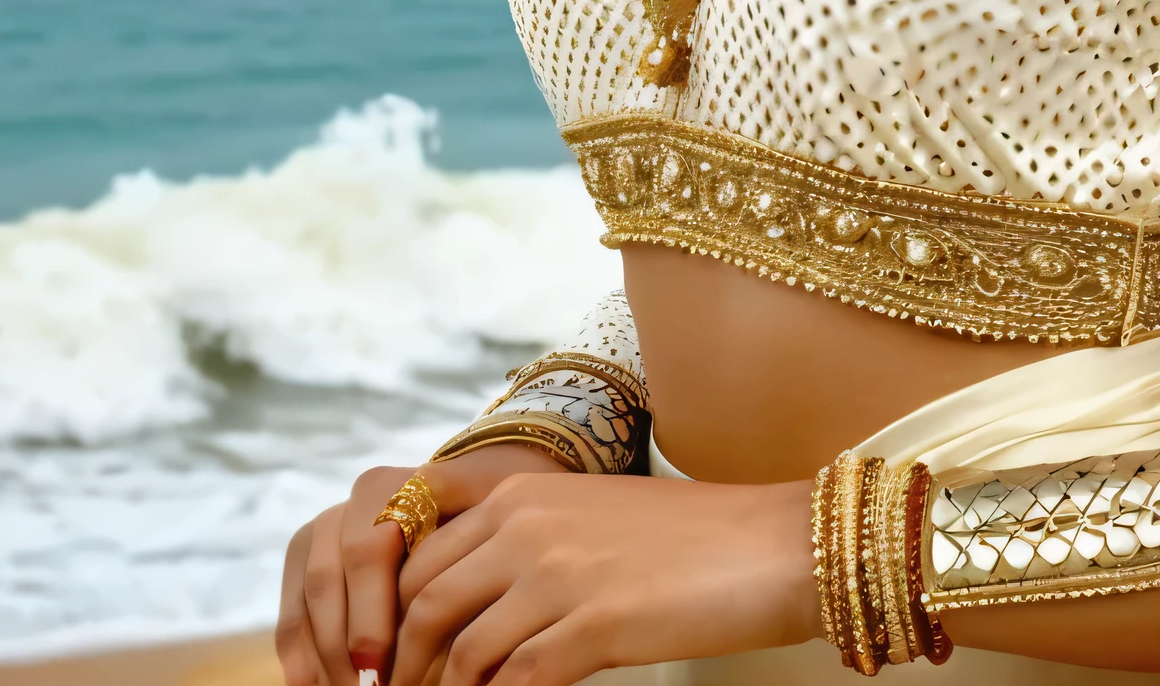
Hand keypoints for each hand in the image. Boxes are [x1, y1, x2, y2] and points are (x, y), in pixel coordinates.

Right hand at [275, 446, 570, 685]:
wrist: (478, 498)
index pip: (367, 552)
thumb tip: (442, 624)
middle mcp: (356, 498)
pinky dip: (298, 651)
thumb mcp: (491, 528)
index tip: (380, 669)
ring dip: (321, 654)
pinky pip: (292, 606)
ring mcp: (327, 523)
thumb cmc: (493, 522)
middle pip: (329, 576)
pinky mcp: (307, 553)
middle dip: (342, 645)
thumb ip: (463, 562)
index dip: (369, 616)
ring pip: (308, 596)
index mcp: (398, 485)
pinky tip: (309, 685)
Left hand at [390, 471, 817, 685]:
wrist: (768, 545)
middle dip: (404, 664)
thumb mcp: (589, 517)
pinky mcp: (592, 626)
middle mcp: (526, 525)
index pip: (419, 555)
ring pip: (460, 652)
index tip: (391, 657)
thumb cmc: (686, 537)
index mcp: (521, 492)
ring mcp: (557, 575)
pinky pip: (516, 684)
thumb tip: (467, 609)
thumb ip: (523, 545)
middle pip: (423, 605)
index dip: (393, 614)